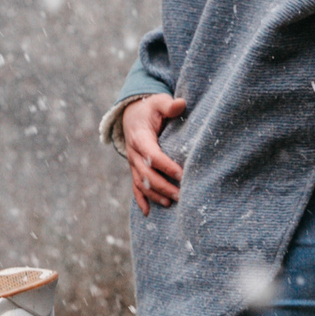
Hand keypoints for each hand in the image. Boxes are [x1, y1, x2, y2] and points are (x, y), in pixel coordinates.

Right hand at [121, 95, 187, 213]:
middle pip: (147, 174)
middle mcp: (134, 153)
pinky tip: (148, 212)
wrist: (132, 114)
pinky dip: (140, 200)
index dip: (166, 166)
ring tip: (171, 203)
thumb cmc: (149, 108)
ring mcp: (133, 163)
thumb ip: (169, 105)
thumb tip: (181, 104)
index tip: (182, 174)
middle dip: (164, 186)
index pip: (153, 155)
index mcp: (140, 137)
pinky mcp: (134, 169)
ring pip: (141, 183)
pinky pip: (135, 187)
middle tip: (182, 195)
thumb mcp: (158, 102)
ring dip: (155, 195)